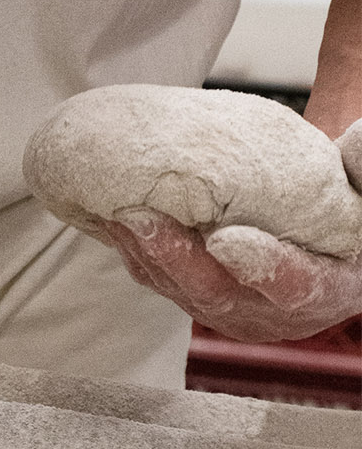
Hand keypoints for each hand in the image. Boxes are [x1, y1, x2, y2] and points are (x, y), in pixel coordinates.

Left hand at [100, 120, 361, 343]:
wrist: (326, 232)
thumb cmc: (348, 201)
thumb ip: (361, 166)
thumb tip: (360, 134)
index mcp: (331, 289)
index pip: (295, 286)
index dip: (261, 267)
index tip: (226, 241)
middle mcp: (279, 314)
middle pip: (219, 295)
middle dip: (175, 258)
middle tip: (141, 218)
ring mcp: (235, 314)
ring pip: (182, 292)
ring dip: (145, 256)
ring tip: (116, 215)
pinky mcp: (201, 301)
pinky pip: (162, 283)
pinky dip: (137, 254)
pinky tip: (111, 222)